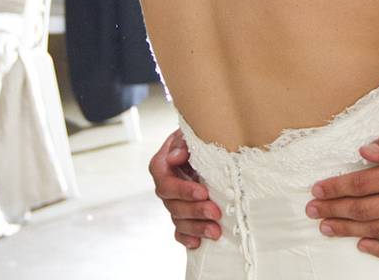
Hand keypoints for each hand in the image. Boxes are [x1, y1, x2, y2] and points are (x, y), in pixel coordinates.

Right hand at [149, 129, 221, 248]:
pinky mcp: (183, 213)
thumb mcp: (189, 133)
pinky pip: (179, 231)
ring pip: (178, 220)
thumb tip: (176, 157)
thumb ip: (182, 143)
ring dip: (196, 227)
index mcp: (162, 167)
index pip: (167, 184)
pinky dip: (186, 238)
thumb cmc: (196, 137)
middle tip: (216, 213)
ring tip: (215, 232)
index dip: (183, 191)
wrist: (204, 144)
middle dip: (195, 211)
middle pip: (173, 206)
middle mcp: (166, 187)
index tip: (203, 192)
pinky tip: (197, 243)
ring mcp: (174, 202)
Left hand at [306, 124, 378, 259]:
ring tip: (327, 226)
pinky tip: (362, 245)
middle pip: (365, 208)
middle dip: (334, 208)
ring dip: (348, 229)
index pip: (363, 183)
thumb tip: (365, 151)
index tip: (318, 188)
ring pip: (378, 229)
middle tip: (313, 209)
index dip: (336, 186)